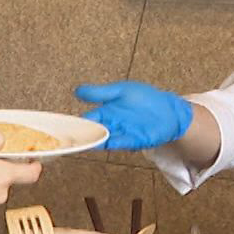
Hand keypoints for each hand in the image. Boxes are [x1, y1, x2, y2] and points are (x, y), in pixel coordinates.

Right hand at [75, 81, 193, 150]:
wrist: (170, 110)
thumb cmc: (146, 99)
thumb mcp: (121, 91)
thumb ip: (100, 93)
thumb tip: (76, 91)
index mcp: (107, 112)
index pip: (87, 119)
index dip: (76, 123)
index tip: (64, 127)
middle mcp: (112, 125)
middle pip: (92, 132)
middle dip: (81, 136)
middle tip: (67, 138)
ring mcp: (122, 134)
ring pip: (103, 139)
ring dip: (92, 141)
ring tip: (80, 142)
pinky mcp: (134, 140)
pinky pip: (119, 142)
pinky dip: (110, 143)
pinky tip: (101, 142)